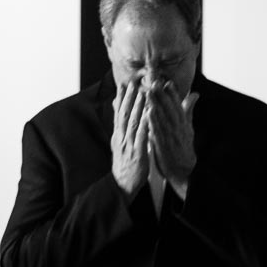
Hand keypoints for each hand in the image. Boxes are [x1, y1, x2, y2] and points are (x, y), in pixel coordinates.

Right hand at [110, 79, 150, 196]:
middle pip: (124, 114)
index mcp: (117, 135)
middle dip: (128, 98)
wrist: (122, 184)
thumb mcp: (118, 144)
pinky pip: (141, 136)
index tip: (124, 84)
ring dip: (137, 107)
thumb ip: (119, 128)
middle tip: (133, 82)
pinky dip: (145, 124)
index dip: (121, 98)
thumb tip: (116, 113)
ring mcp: (128, 145)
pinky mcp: (137, 153)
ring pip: (132, 122)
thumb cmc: (124, 163)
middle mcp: (120, 138)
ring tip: (142, 93)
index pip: (118, 113)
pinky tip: (150, 114)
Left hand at [146, 80, 198, 196]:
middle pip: (170, 110)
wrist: (183, 170)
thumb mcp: (188, 127)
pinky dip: (153, 122)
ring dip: (155, 105)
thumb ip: (188, 110)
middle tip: (154, 83)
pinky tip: (147, 113)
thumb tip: (195, 94)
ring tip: (148, 93)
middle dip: (162, 96)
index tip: (166, 82)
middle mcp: (178, 129)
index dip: (173, 94)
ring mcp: (171, 137)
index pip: (178, 106)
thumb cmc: (183, 146)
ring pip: (163, 119)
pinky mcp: (163, 146)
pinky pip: (157, 132)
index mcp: (183, 123)